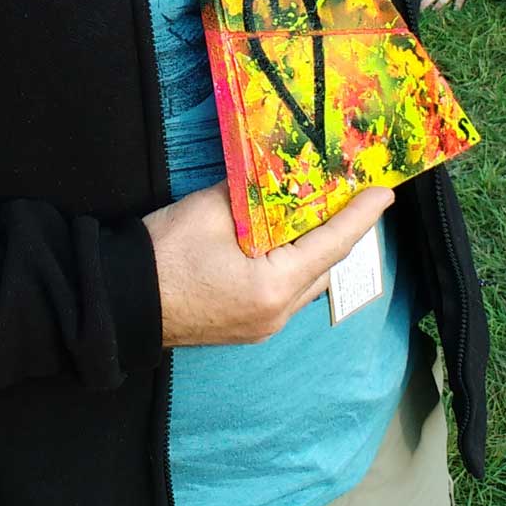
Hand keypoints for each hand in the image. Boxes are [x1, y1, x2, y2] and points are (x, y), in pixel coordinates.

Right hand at [145, 180, 394, 348]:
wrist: (120, 302)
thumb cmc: (162, 255)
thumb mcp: (210, 209)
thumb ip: (251, 192)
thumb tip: (273, 177)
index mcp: (273, 285)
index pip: (332, 244)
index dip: (360, 216)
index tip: (385, 193)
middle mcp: (277, 312)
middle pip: (325, 267)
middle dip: (340, 231)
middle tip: (349, 195)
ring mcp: (262, 326)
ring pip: (306, 282)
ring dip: (314, 250)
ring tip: (315, 214)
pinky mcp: (247, 328)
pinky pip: (285, 293)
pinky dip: (292, 266)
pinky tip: (282, 242)